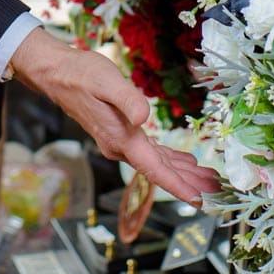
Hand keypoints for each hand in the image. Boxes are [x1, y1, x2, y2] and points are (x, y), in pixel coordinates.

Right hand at [10, 29, 219, 204]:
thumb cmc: (81, 73)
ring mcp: (117, 141)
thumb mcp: (107, 80)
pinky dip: (167, 158)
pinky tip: (182, 159)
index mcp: (120, 138)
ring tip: (207, 178)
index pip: (154, 170)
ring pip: (155, 163)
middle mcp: (119, 145)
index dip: (178, 186)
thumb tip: (145, 119)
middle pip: (159, 171)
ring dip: (181, 171)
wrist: (56, 72)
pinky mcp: (118, 132)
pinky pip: (148, 152)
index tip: (200, 201)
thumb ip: (128, 100)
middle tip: (218, 190)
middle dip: (188, 181)